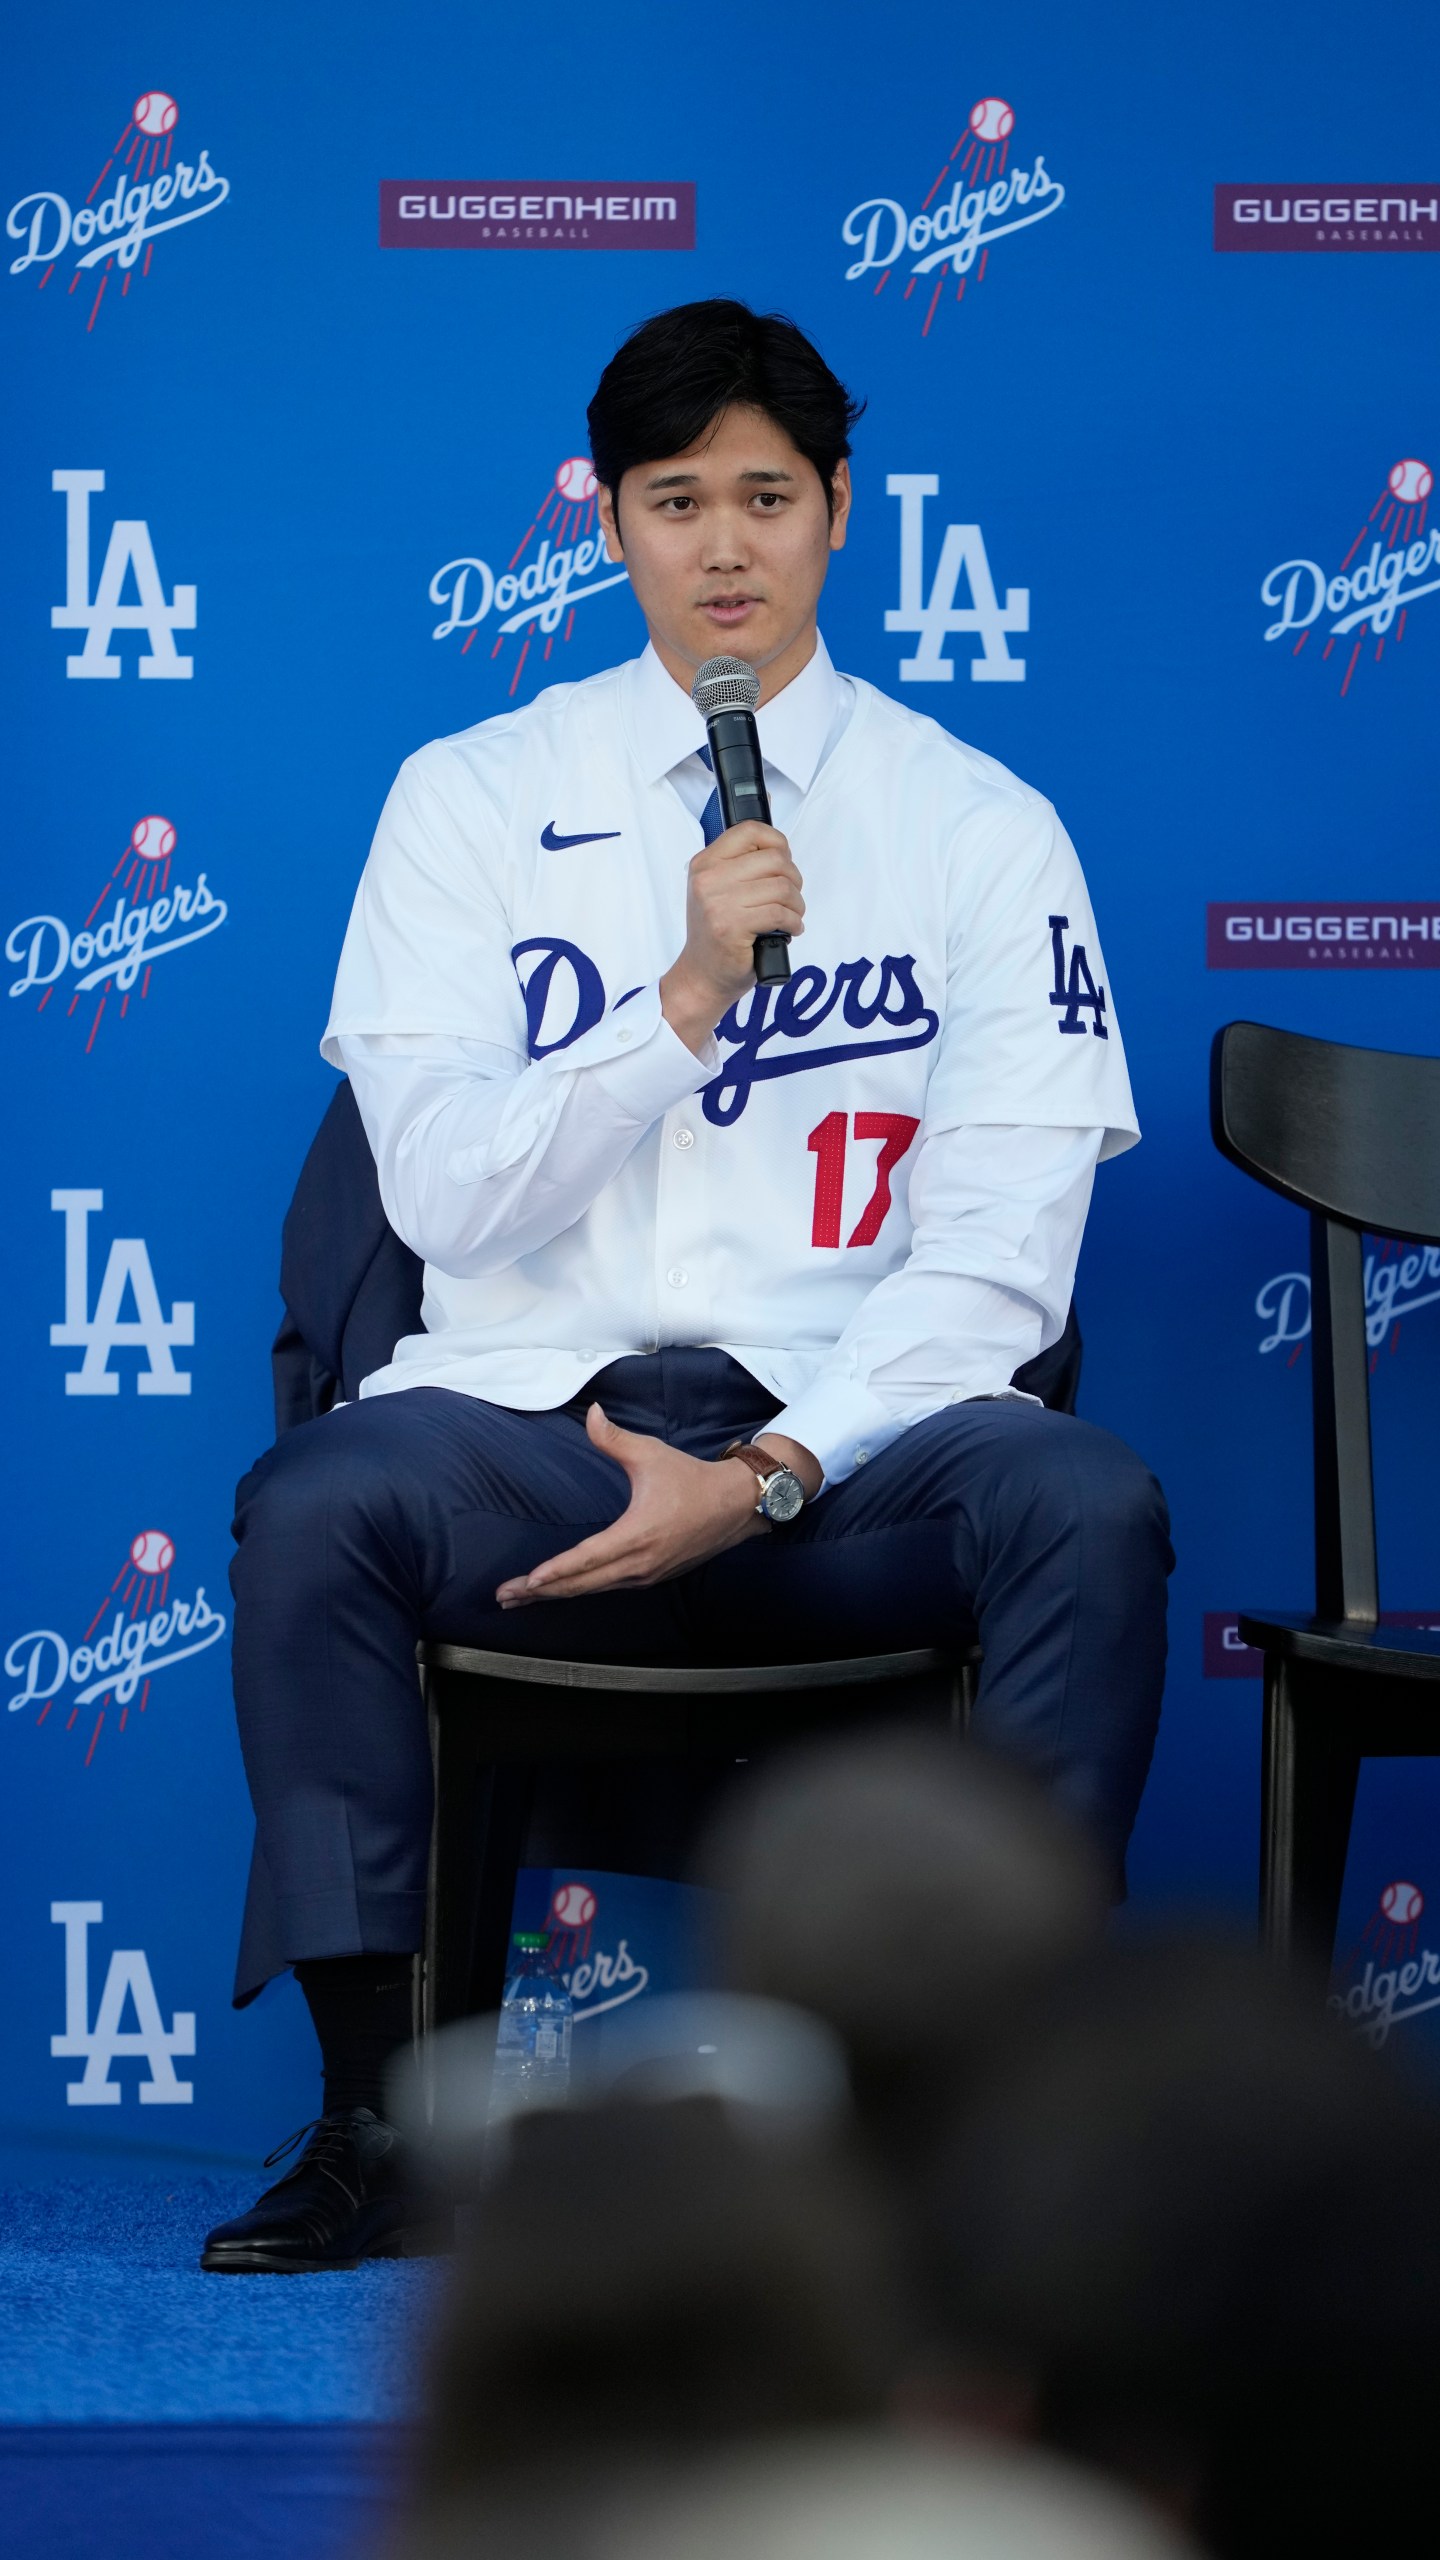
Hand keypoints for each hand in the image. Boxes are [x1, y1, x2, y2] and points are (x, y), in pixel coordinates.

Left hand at [495, 1402, 767, 1606]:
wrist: (735, 1506)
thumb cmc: (692, 1479)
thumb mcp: (650, 1453)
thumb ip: (613, 1438)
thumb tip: (590, 1412)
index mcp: (636, 1535)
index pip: (586, 1559)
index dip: (554, 1571)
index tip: (528, 1582)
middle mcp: (639, 1563)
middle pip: (581, 1584)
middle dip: (540, 1592)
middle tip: (506, 1596)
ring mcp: (647, 1575)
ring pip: (593, 1589)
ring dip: (558, 1593)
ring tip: (524, 1597)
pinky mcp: (653, 1577)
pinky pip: (609, 1587)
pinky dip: (581, 1589)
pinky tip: (563, 1589)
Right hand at [661, 820, 804, 1055]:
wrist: (702, 976)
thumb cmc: (717, 934)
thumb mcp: (719, 890)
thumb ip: (742, 866)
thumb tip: (780, 847)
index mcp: (704, 863)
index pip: (750, 830)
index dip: (777, 842)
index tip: (784, 861)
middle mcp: (708, 879)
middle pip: (774, 859)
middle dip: (794, 879)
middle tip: (791, 897)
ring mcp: (718, 903)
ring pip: (781, 886)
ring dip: (797, 904)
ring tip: (792, 915)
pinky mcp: (732, 926)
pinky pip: (780, 912)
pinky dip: (794, 921)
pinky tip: (790, 928)